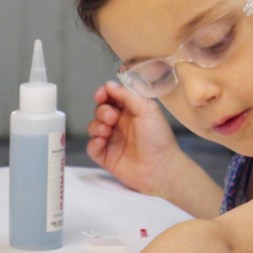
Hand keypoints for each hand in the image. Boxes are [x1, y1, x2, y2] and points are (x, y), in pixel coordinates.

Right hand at [85, 81, 179, 197]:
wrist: (160, 168)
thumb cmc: (158, 137)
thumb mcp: (147, 109)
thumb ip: (127, 95)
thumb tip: (108, 84)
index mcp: (130, 111)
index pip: (111, 98)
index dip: (103, 94)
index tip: (101, 95)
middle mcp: (119, 124)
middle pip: (100, 111)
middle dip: (102, 111)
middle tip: (112, 118)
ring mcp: (111, 141)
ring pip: (93, 127)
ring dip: (96, 126)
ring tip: (107, 131)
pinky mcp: (106, 157)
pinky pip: (91, 147)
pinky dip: (93, 143)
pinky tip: (102, 142)